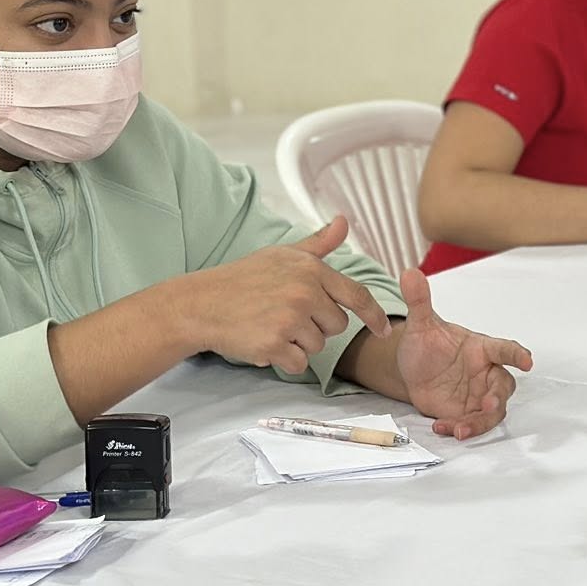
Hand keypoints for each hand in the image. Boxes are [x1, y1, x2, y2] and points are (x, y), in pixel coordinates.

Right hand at [173, 215, 391, 374]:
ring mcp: (289, 319)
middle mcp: (304, 292)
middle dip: (318, 326)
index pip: (357, 295)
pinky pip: (299, 363)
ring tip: (271, 325)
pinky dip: (285, 359)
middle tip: (287, 315)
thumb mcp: (283, 255)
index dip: (375, 315)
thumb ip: (319, 244)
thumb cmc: (244, 278)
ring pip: (318, 346)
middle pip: (338, 325)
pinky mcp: (274, 344)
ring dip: (299, 343)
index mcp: (311, 270)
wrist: (202, 303)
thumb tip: (344, 221)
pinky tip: (265, 343)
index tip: (385, 330)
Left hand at [391, 266, 532, 439]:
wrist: (412, 368)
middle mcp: (484, 373)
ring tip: (461, 430)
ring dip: (480, 422)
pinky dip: (458, 428)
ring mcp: (476, 395)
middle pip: (503, 387)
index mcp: (481, 349)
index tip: (527, 360)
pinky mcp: (464, 413)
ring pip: (491, 412)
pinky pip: (469, 424)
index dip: (517, 354)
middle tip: (488, 405)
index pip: (504, 349)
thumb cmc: (427, 344)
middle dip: (498, 398)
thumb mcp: (420, 324)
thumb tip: (410, 273)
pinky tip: (441, 428)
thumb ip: (419, 301)